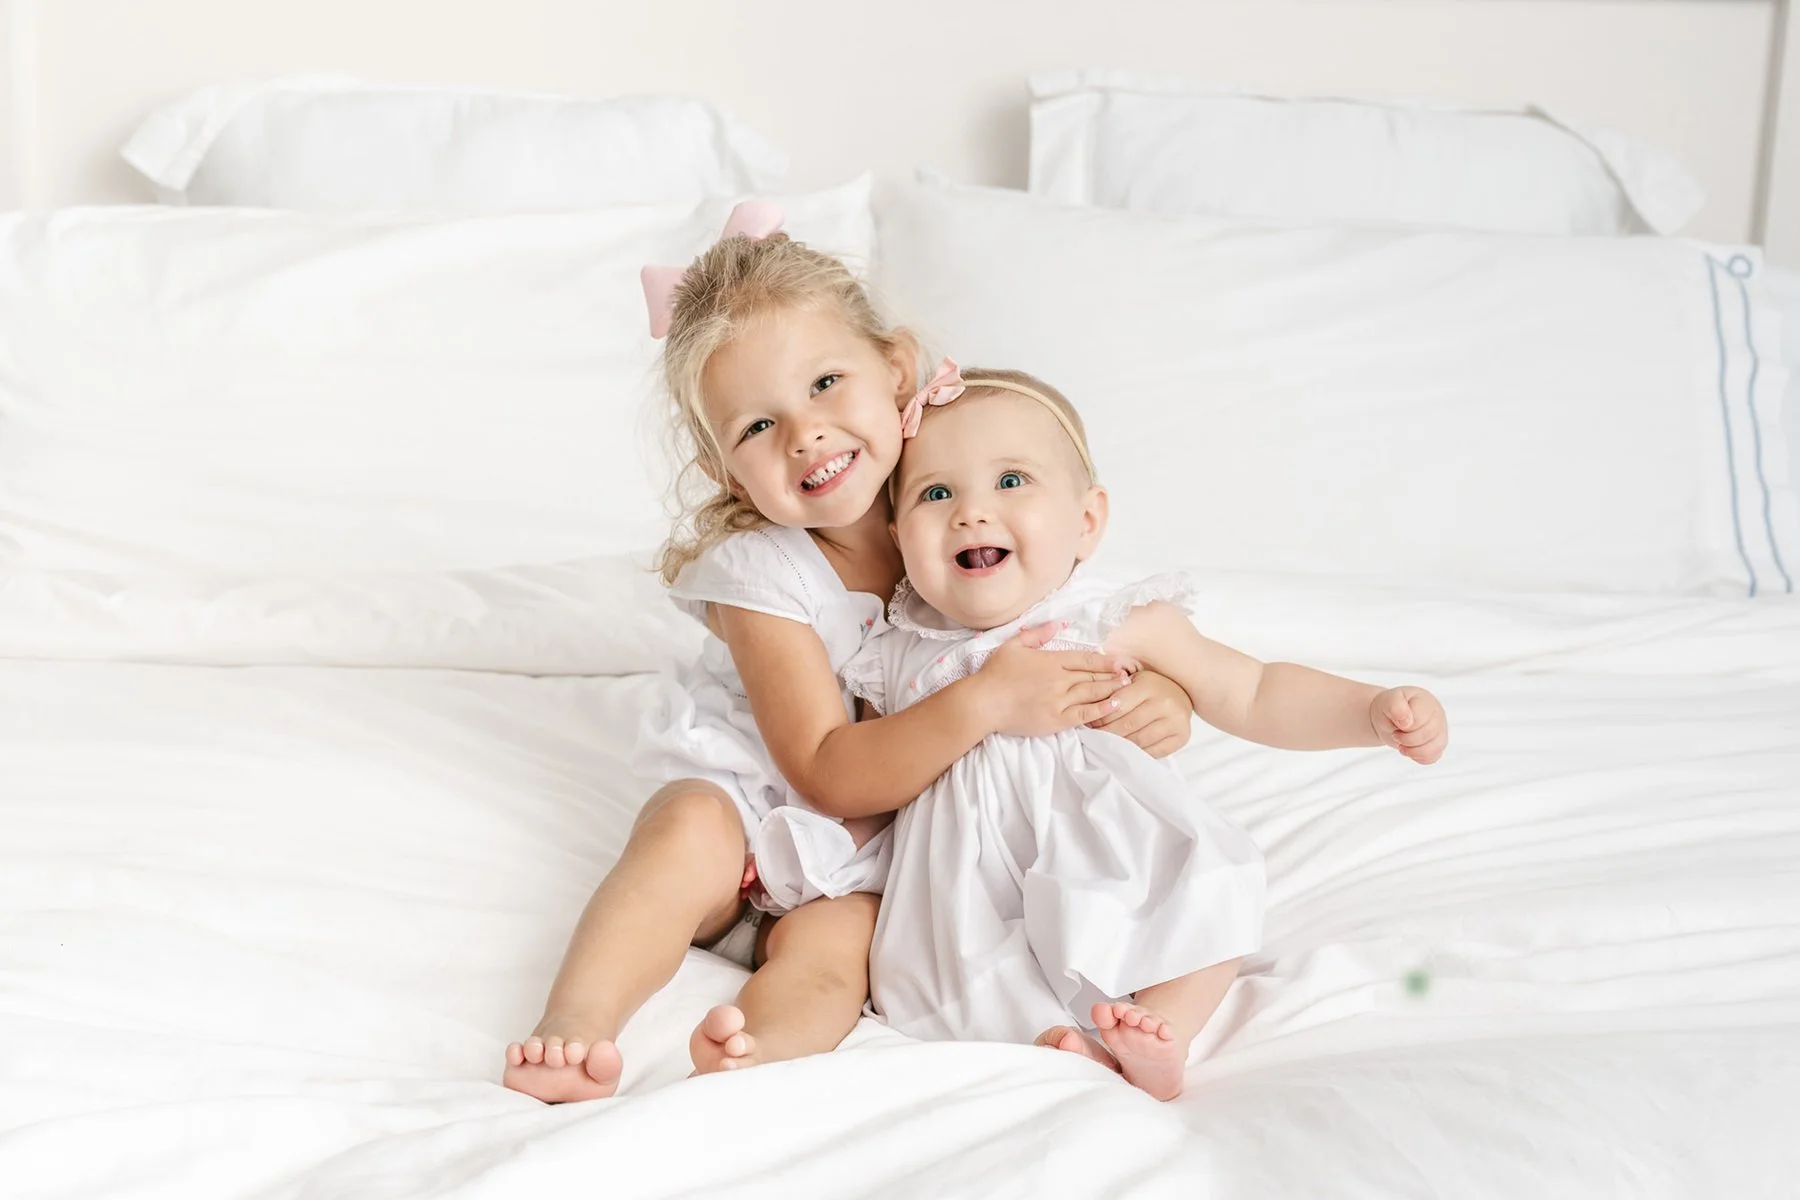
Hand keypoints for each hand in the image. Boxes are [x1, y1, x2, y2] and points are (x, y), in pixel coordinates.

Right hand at [975, 623, 1129, 738]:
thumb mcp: (1013, 645)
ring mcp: (1060, 700)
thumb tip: (1058, 623)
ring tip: (1126, 687)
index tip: (1120, 661)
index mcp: (1051, 660)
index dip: (1106, 661)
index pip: (1086, 659)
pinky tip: (1114, 705)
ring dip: (1112, 689)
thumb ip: (1037, 634)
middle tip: (1129, 675)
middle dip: (1113, 675)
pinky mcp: (1056, 720)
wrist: (983, 702)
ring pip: (1093, 693)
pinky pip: (1085, 714)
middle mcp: (1060, 679)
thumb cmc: (995, 673)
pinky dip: (1101, 709)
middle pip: (1093, 676)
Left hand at [1088, 668, 1192, 758]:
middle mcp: (1165, 703)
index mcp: (1149, 685)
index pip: (1118, 706)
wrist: (1181, 695)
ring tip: (1108, 745)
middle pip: (1127, 725)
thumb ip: (1115, 689)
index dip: (1101, 717)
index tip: (1090, 724)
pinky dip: (1137, 753)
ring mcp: (1176, 721)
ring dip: (1120, 745)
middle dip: (1107, 733)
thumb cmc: (1151, 687)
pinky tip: (1127, 751)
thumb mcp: (1134, 680)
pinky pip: (1154, 751)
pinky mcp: (1181, 737)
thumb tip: (1091, 707)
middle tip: (1095, 737)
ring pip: (1139, 740)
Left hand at [1369, 686, 1447, 764]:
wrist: (1388, 716)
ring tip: (1401, 745)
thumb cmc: (1390, 707)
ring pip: (1435, 748)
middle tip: (1395, 735)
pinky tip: (1409, 751)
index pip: (1420, 719)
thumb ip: (1395, 707)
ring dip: (1413, 751)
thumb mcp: (1387, 701)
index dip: (1405, 726)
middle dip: (1407, 739)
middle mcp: (1438, 715)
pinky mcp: (1438, 744)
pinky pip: (1434, 757)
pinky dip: (1419, 758)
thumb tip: (1407, 722)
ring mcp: (1440, 730)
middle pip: (1428, 734)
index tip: (1395, 723)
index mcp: (1426, 701)